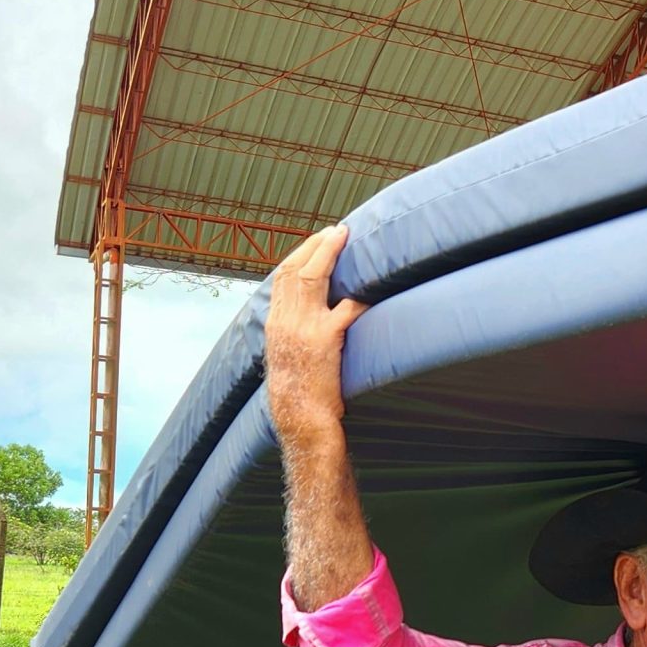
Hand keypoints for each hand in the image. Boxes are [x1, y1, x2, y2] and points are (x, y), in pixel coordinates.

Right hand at [266, 225, 364, 444]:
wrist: (298, 415)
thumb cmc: (297, 390)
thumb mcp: (286, 355)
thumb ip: (294, 331)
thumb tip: (310, 315)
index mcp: (276, 323)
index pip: (282, 277)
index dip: (300, 255)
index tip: (315, 242)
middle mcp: (286, 320)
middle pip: (295, 269)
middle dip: (316, 246)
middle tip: (336, 231)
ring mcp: (305, 328)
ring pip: (312, 278)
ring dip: (330, 254)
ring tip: (345, 238)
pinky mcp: (327, 339)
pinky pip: (345, 309)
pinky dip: (358, 295)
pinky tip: (371, 285)